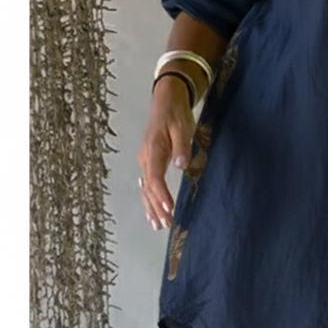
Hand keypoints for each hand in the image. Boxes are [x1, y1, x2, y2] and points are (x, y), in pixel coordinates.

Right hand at [136, 78, 195, 229]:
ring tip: (158, 226)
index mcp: (154, 149)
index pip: (155, 176)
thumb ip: (182, 146)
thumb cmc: (176, 114)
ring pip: (145, 188)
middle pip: (148, 187)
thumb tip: (180, 164)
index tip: (169, 207)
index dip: (161, 194)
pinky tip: (151, 213)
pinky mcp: (149, 162)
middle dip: (156, 207)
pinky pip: (146, 184)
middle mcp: (146, 157)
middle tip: (165, 224)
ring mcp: (145, 160)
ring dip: (151, 207)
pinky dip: (149, 200)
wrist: (166, 101)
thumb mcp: (182, 127)